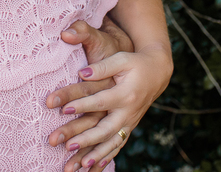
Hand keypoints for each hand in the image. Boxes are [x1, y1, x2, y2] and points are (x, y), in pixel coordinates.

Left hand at [54, 44, 173, 169]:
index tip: (63, 109)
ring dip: (96, 154)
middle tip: (67, 145)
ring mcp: (130, 122)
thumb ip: (102, 67)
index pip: (101, 102)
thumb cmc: (136, 64)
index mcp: (126, 94)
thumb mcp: (121, 60)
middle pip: (106, 129)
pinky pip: (118, 145)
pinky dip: (107, 157)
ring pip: (112, 142)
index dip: (82, 105)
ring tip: (81, 165)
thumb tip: (81, 73)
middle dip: (87, 139)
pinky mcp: (129, 127)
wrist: (157, 73)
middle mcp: (128, 112)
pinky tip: (94, 167)